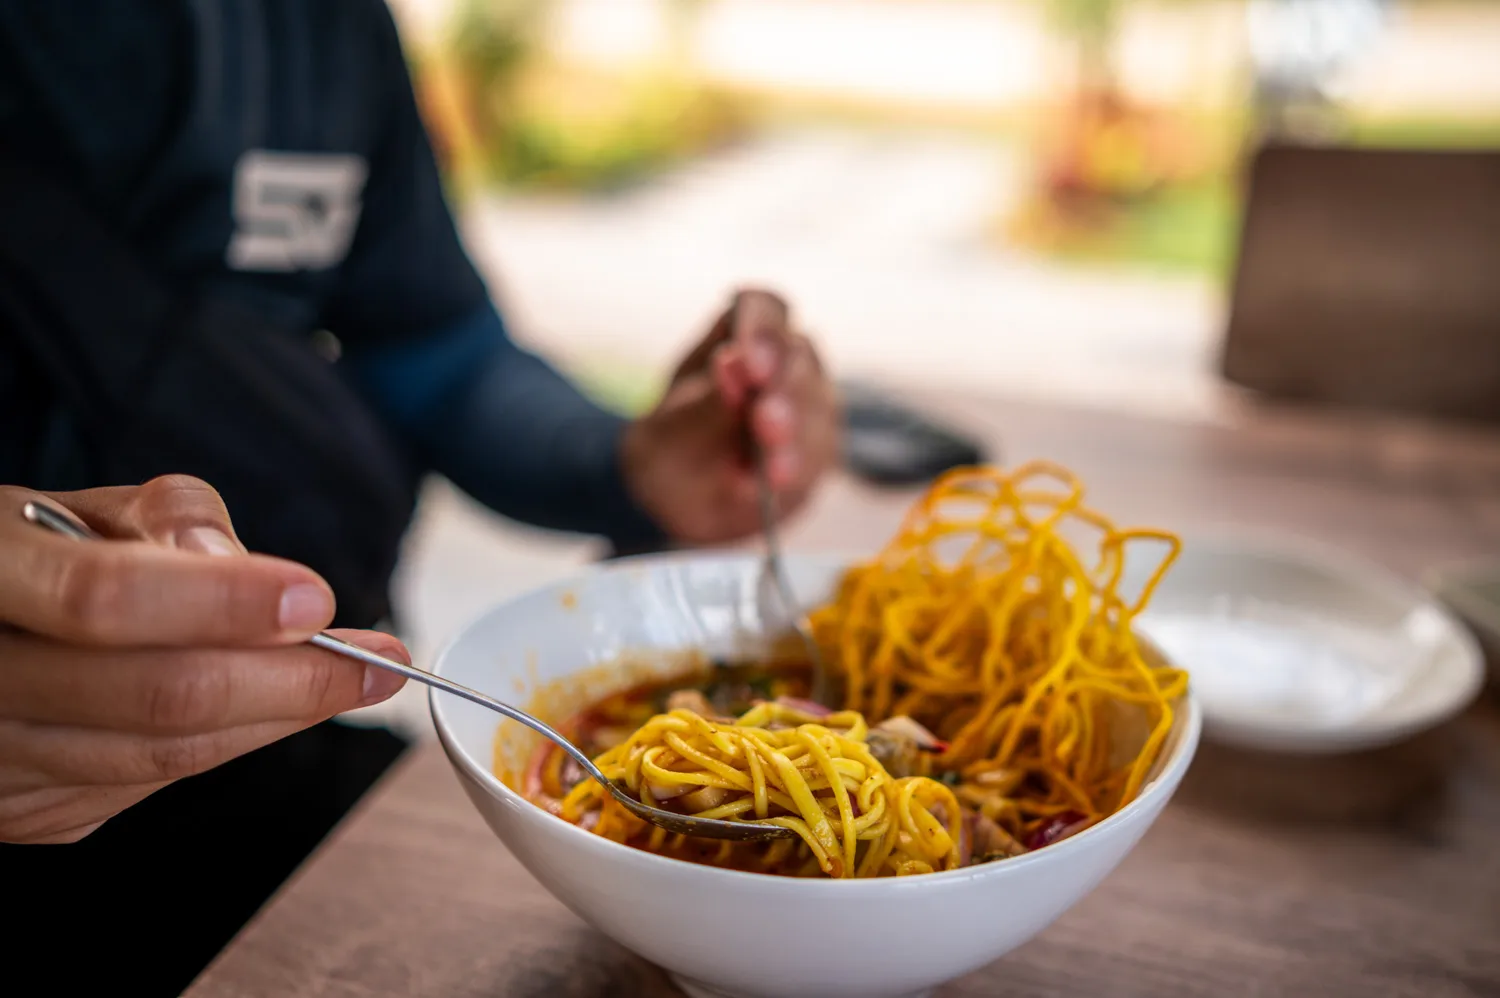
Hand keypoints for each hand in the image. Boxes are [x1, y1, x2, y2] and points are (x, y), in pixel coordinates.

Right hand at [0, 475, 407, 843]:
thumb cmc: (36, 559)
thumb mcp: (82, 510)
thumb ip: (166, 519)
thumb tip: (235, 564)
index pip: (107, 600)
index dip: (222, 604)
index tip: (316, 601)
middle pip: (158, 696)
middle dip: (290, 681)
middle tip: (378, 661)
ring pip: (165, 756)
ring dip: (278, 719)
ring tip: (353, 681)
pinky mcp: (26, 815)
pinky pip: (149, 787)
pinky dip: (229, 743)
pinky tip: (273, 710)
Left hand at [621, 288, 838, 544]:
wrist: (683, 504)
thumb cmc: (675, 447)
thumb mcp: (675, 428)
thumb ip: (708, 400)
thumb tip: (733, 362)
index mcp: (742, 334)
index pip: (765, 309)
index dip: (760, 329)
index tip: (748, 363)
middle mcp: (785, 361)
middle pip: (799, 356)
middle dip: (781, 388)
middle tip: (764, 418)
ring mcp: (809, 404)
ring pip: (818, 407)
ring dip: (793, 436)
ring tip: (770, 468)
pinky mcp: (820, 448)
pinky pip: (819, 455)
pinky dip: (795, 470)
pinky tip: (771, 485)